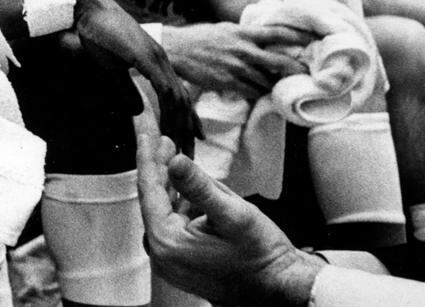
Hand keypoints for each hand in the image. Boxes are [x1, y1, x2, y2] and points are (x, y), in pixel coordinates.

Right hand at [73, 0, 196, 149]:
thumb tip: (138, 111)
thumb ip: (126, 89)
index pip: (179, 95)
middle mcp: (162, 60)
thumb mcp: (112, 69)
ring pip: (177, 97)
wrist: (89, 10)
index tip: (192, 140)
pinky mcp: (146, 57)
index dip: (188, 118)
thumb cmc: (97, 35)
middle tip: (190, 154)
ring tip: (179, 148)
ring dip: (180, 125)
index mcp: (156, 62)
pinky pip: (163, 88)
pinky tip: (167, 127)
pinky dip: (168, 110)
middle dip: (188, 129)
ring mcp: (156, 58)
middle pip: (184, 100)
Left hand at [135, 118, 323, 305]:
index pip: (149, 189)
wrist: (278, 290)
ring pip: (164, 209)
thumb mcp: (233, 214)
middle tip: (163, 140)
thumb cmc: (261, 258)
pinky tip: (189, 188)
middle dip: (159, 167)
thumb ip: (200, 187)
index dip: (148, 157)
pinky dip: (179, 201)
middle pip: (153, 198)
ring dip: (170, 183)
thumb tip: (175, 161)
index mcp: (167, 242)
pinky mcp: (181, 260)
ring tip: (174, 156)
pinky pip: (173, 222)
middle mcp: (162, 254)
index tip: (145, 134)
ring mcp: (170, 260)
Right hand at [161, 23, 309, 99]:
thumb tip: (262, 35)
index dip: (298, 35)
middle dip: (297, 69)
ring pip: (267, 81)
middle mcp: (244, 50)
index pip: (278, 32)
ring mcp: (236, 67)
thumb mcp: (226, 29)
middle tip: (308, 74)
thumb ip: (245, 33)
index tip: (314, 39)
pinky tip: (260, 92)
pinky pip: (251, 91)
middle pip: (280, 61)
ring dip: (276, 85)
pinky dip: (258, 93)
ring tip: (284, 87)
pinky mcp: (227, 82)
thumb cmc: (201, 37)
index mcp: (244, 33)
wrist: (177, 50)